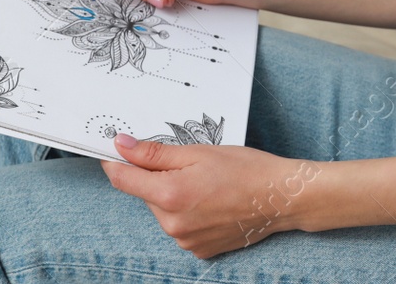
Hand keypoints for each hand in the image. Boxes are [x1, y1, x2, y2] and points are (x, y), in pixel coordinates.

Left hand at [100, 133, 320, 257]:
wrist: (280, 197)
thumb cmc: (244, 168)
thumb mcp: (197, 152)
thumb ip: (154, 152)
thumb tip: (121, 145)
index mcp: (169, 194)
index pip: (123, 179)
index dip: (116, 162)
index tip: (114, 150)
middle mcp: (172, 224)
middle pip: (146, 194)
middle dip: (157, 178)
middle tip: (188, 164)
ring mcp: (185, 241)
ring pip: (164, 211)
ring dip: (173, 196)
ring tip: (206, 185)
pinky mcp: (198, 251)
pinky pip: (180, 227)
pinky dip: (188, 214)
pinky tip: (211, 203)